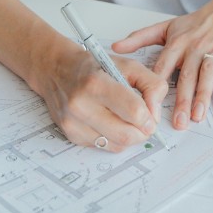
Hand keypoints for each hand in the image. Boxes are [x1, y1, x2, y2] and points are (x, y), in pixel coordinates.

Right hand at [40, 44, 168, 151]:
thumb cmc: (93, 66)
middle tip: (146, 123)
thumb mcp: (127, 64)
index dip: (149, 117)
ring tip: (130, 122)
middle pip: (126, 134)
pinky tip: (112, 123)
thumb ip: (151, 84)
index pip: (133, 110)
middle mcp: (81, 105)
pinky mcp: (71, 135)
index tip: (152, 115)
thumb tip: (156, 112)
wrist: (57, 69)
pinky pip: (104, 147)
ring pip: (116, 145)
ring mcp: (73, 123)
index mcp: (96, 83)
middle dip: (143, 132)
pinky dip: (114, 139)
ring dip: (130, 137)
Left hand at [112, 0, 212, 130]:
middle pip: (186, 76)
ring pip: (207, 75)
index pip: (163, 66)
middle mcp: (195, 47)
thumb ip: (140, 37)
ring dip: (202, 96)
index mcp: (177, 42)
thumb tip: (115, 46)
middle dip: (182, 100)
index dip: (155, 87)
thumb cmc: (197, 23)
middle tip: (177, 123)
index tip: (149, 106)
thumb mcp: (167, 27)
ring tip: (197, 116)